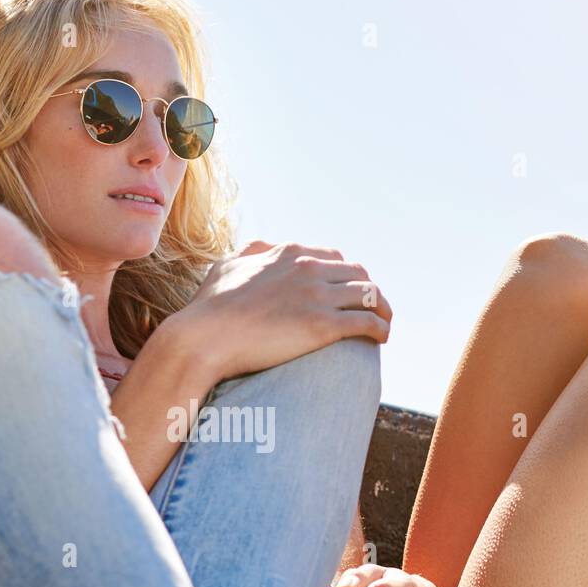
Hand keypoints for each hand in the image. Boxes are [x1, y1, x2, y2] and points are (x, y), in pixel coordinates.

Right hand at [175, 241, 390, 385]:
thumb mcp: (225, 267)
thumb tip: (261, 248)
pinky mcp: (323, 325)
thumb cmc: (208, 308)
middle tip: (371, 307)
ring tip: (384, 322)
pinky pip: (367, 321)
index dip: (345, 274)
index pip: (333, 256)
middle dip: (368, 288)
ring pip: (370, 294)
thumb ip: (249, 254)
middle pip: (358, 272)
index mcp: (288, 253)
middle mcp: (308, 268)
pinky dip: (380, 327)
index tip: (346, 289)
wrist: (203, 338)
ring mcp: (317, 295)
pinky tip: (382, 337)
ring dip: (383, 308)